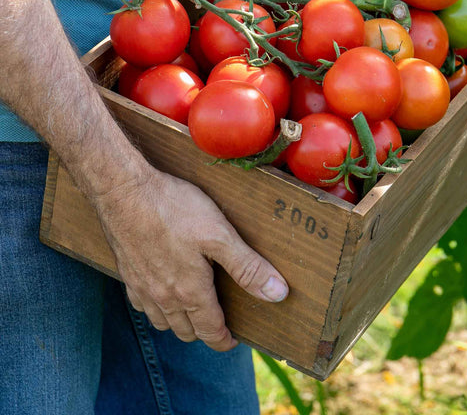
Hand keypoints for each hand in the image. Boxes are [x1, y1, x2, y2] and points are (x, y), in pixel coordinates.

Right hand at [93, 166, 287, 349]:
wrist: (124, 191)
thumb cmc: (173, 209)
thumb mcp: (220, 235)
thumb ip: (247, 267)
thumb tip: (277, 293)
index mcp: (189, 291)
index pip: (210, 332)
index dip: (224, 340)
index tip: (234, 339)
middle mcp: (163, 297)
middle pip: (186, 331)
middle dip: (205, 331)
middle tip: (219, 320)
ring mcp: (141, 286)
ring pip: (162, 321)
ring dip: (180, 322)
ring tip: (194, 309)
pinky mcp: (126, 272)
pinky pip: (141, 304)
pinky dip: (156, 306)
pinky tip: (162, 290)